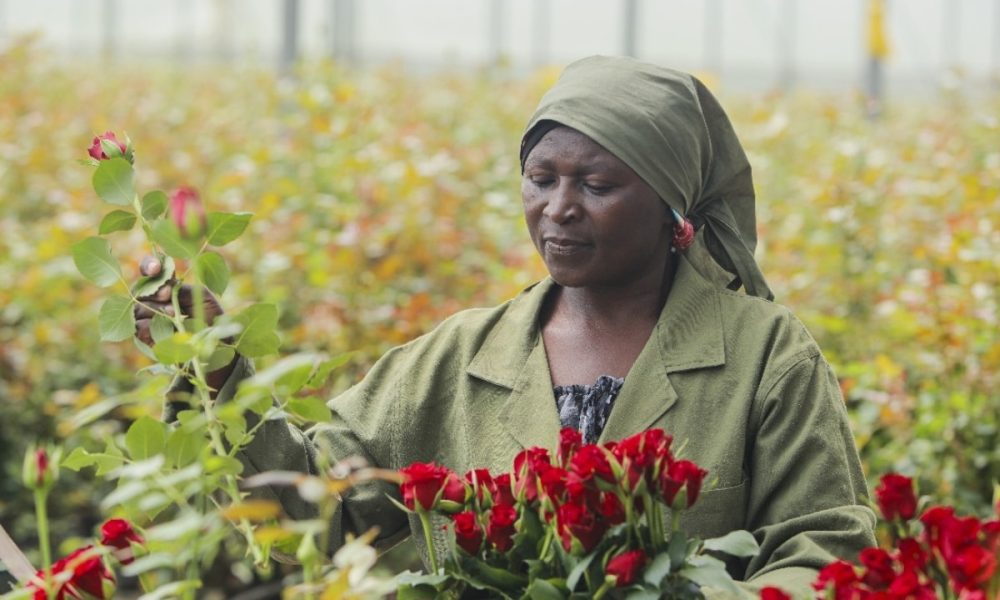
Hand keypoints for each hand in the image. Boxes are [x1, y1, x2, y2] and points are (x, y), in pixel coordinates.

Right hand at [133, 256, 235, 391]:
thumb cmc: (211, 318)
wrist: (217, 345)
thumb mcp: (201, 297)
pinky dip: (150, 325)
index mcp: (166, 287)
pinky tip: (166, 326)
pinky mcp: (146, 338)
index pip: (150, 272)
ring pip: (136, 308)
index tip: (156, 269)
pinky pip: (138, 327)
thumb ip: (182, 288)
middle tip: (167, 295)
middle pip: (138, 290)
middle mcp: (153, 301)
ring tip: (172, 313)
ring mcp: (147, 320)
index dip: (149, 266)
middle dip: (152, 290)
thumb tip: (164, 286)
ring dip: (154, 308)